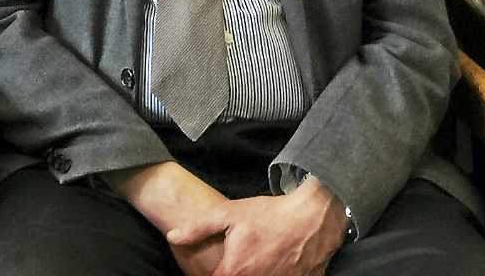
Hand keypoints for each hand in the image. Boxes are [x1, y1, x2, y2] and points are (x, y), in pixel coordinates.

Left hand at [168, 178, 346, 275]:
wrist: (312, 216)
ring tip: (256, 261)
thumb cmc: (269, 214)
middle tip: (236, 265)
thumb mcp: (229, 214)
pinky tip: (273, 265)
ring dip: (253, 275)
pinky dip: (274, 275)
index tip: (213, 268)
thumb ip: (198, 228)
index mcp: (236, 271)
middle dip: (232, 275)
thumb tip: (173, 237)